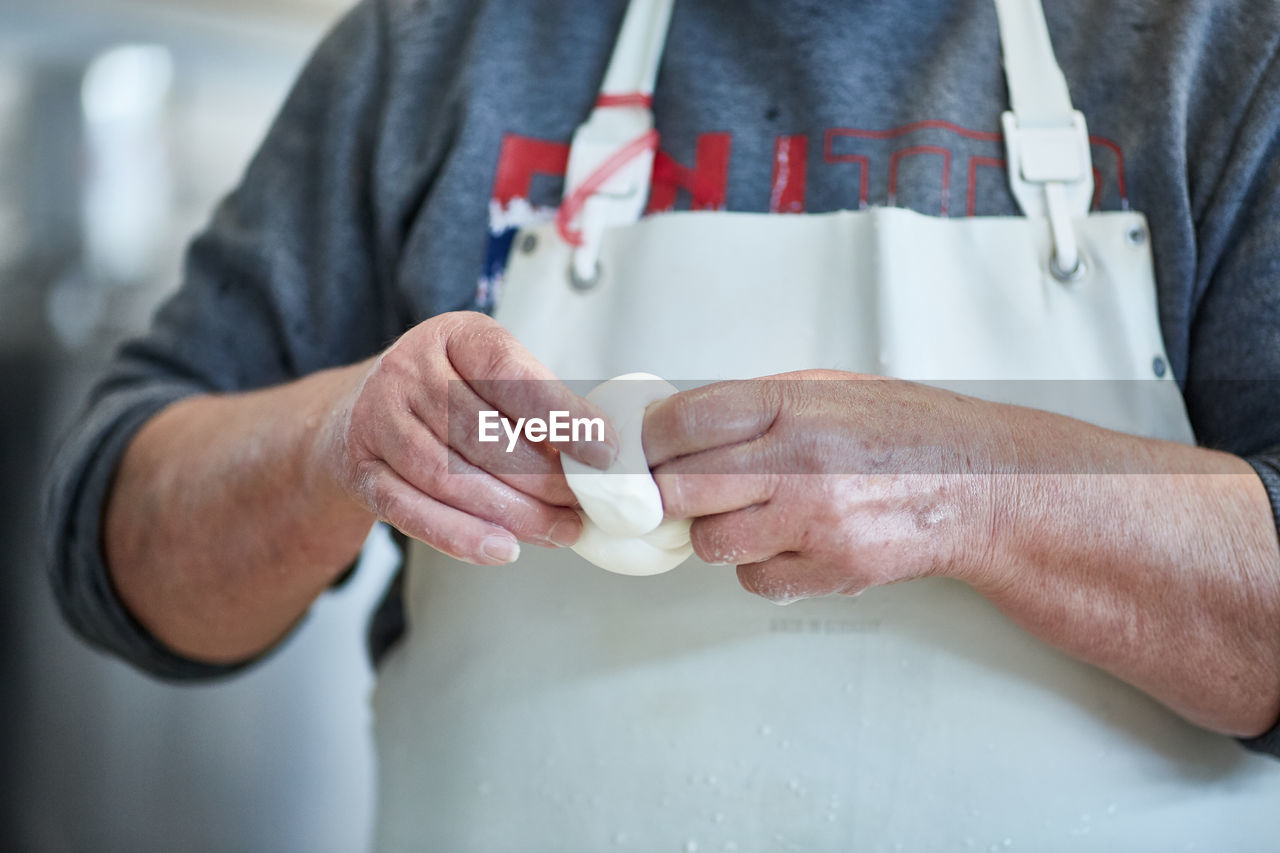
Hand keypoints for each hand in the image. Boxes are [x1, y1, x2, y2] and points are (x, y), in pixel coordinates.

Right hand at [314, 311, 615, 563]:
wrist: (358, 411)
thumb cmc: (447, 392)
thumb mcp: (489, 375)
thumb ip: (538, 404)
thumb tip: (598, 450)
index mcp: (453, 335)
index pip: (509, 373)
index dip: (560, 416)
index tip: (601, 452)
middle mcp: (408, 369)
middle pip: (481, 433)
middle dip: (541, 479)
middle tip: (581, 508)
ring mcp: (377, 419)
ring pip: (448, 475)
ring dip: (510, 512)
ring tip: (556, 531)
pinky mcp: (360, 469)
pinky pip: (410, 509)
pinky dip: (460, 535)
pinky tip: (503, 549)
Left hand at [643, 371, 1002, 601]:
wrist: (981, 488)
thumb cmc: (904, 432)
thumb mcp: (828, 390)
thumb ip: (754, 404)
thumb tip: (677, 424)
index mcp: (795, 409)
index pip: (684, 423)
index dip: (649, 439)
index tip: (641, 447)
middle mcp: (801, 467)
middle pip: (682, 490)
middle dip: (668, 490)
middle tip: (676, 486)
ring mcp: (815, 526)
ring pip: (710, 543)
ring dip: (711, 530)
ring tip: (741, 511)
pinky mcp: (830, 572)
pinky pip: (753, 580)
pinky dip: (755, 564)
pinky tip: (782, 539)